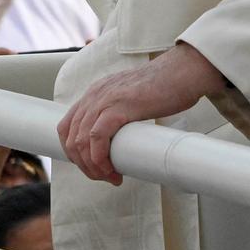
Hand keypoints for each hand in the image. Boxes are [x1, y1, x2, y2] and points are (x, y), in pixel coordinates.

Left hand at [58, 43, 224, 184]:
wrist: (183, 72)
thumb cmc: (165, 88)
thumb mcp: (131, 99)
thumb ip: (120, 113)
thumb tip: (120, 141)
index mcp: (95, 93)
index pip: (66, 127)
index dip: (74, 153)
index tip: (92, 167)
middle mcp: (94, 95)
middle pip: (70, 138)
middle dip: (83, 165)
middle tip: (104, 176)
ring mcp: (104, 100)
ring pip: (80, 141)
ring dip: (92, 167)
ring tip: (111, 176)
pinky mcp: (119, 107)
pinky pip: (96, 138)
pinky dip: (99, 159)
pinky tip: (112, 169)